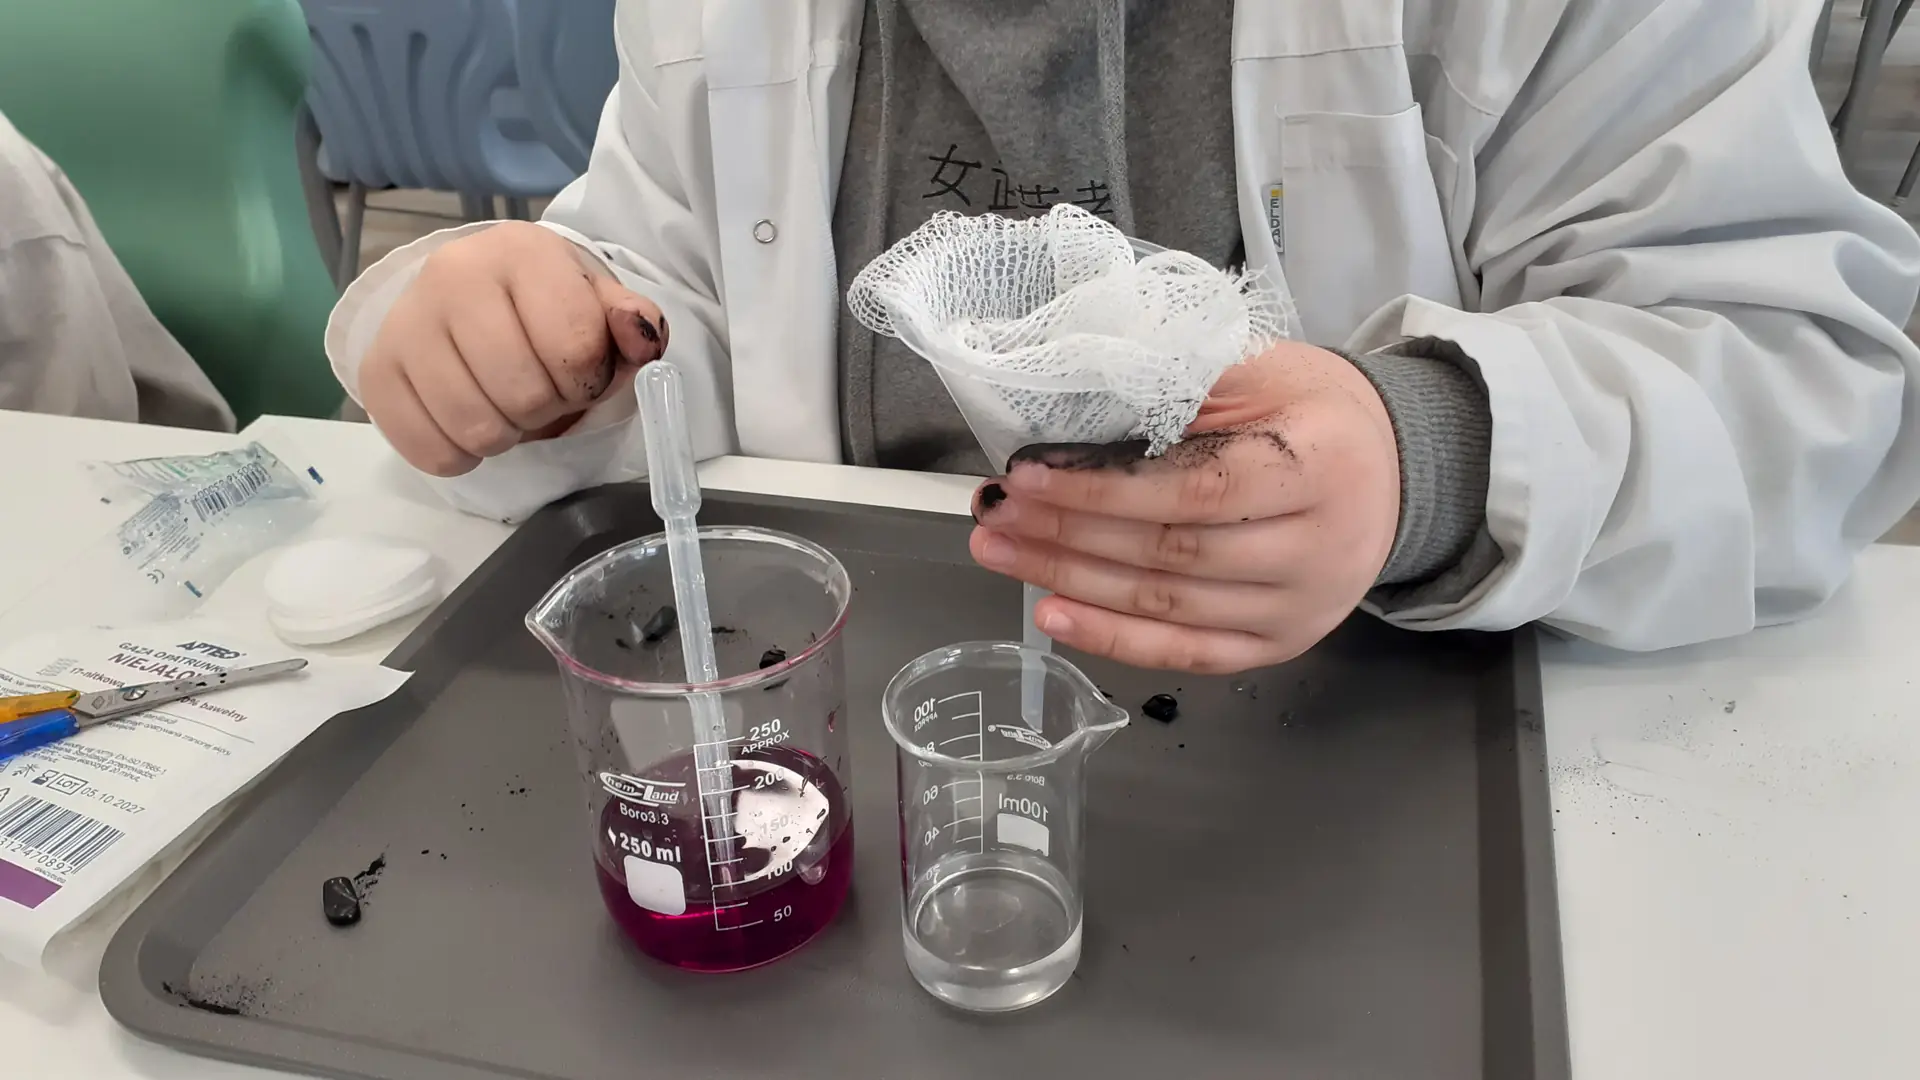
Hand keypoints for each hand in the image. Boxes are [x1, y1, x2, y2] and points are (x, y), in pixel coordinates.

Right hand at [359, 221, 668, 476]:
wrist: (467, 299)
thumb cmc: (543, 308)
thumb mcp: (597, 306)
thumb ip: (632, 323)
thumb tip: (639, 332)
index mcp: (520, 251)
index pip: (574, 347)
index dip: (589, 378)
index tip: (579, 370)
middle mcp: (451, 274)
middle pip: (523, 394)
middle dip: (547, 408)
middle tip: (540, 390)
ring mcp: (404, 323)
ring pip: (476, 428)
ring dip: (506, 434)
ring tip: (505, 403)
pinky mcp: (375, 371)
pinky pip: (430, 451)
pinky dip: (461, 455)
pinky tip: (467, 420)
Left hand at [968, 341, 1400, 673]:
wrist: (1389, 470)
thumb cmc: (1314, 413)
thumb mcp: (1263, 370)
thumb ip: (1183, 386)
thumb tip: (1076, 402)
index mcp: (1321, 465)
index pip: (1195, 489)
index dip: (1103, 491)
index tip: (1028, 476)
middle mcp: (1319, 548)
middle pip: (1172, 554)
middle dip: (1068, 535)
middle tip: (995, 514)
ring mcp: (1301, 608)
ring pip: (1168, 606)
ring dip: (1071, 581)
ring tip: (1001, 552)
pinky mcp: (1278, 645)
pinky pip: (1185, 653)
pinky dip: (1112, 638)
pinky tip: (1052, 615)